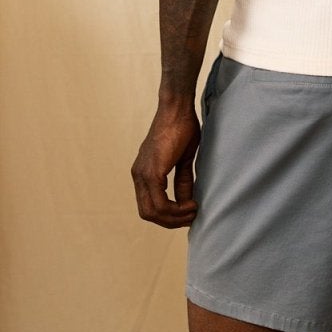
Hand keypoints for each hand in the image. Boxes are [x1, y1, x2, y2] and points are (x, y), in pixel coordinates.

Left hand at [132, 97, 201, 226]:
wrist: (177, 109)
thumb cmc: (181, 128)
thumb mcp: (182, 161)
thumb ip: (182, 182)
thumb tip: (186, 202)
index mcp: (142, 173)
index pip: (148, 207)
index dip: (167, 216)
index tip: (188, 213)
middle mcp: (138, 175)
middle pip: (148, 214)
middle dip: (171, 221)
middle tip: (191, 217)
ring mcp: (142, 174)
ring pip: (153, 212)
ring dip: (175, 217)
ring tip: (193, 211)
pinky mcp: (152, 172)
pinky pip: (160, 203)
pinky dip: (176, 209)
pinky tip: (191, 204)